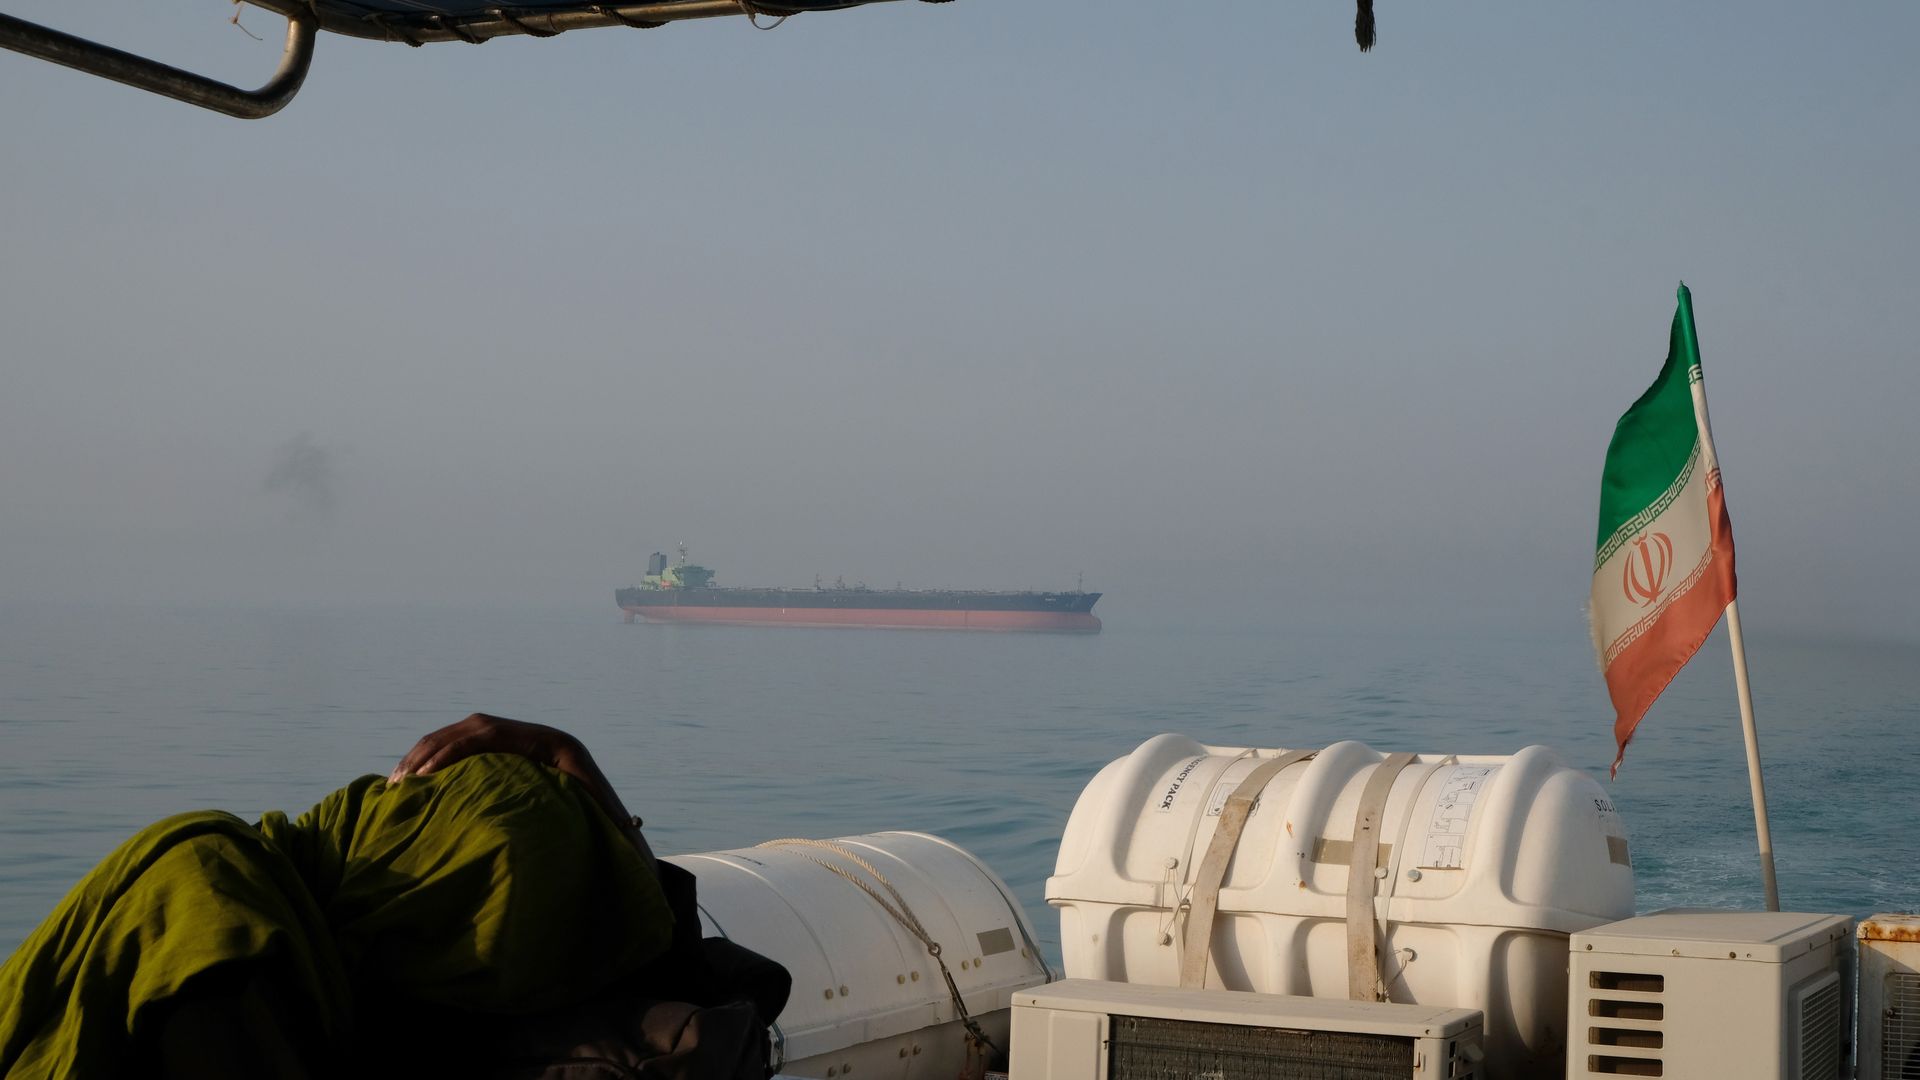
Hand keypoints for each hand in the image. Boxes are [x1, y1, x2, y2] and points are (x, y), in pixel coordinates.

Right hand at [388, 713, 654, 867]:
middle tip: (400, 785)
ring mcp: (509, 733)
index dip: (455, 753)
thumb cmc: (601, 809)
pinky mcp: (496, 745)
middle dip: (430, 753)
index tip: (426, 779)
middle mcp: (525, 731)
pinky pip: (457, 743)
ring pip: (457, 733)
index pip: (489, 736)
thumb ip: (612, 822)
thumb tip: (627, 830)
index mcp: (549, 743)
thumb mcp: (605, 813)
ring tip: (395, 785)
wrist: (601, 789)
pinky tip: (409, 781)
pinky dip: (431, 757)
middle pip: (468, 728)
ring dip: (423, 754)